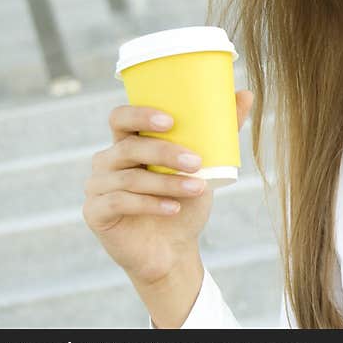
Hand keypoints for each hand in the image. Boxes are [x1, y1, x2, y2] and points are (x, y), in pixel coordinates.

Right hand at [82, 90, 254, 286]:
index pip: (121, 117)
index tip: (171, 120)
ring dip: (167, 182)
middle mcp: (107, 160)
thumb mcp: (207, 165)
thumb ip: (220, 131)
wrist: (174, 249)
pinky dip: (151, 204)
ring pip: (130, 177)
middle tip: (197, 162)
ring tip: (198, 188)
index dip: (140, 114)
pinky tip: (174, 208)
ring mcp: (97, 186)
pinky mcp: (95, 213)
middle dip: (164, 151)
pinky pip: (120, 202)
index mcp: (128, 142)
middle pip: (128, 146)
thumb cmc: (186, 200)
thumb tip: (247, 94)